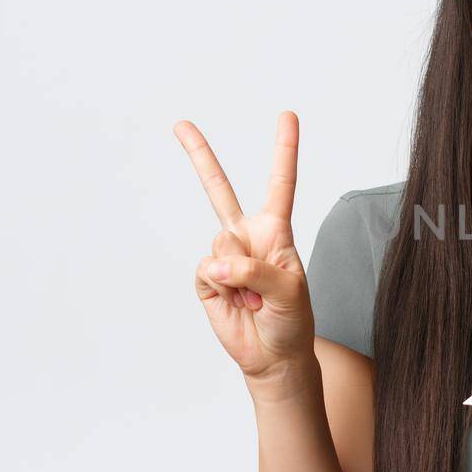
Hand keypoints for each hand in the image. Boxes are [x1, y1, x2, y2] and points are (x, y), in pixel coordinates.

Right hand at [174, 111, 313, 383]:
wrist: (273, 356)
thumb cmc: (291, 319)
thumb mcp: (289, 291)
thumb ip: (256, 269)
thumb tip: (219, 260)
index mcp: (276, 231)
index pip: (281, 184)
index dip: (284, 149)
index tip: (288, 115)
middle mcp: (247, 236)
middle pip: (219, 190)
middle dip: (199, 156)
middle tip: (180, 123)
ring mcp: (224, 256)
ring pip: (220, 246)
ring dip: (240, 276)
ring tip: (254, 298)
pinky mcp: (206, 279)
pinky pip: (207, 271)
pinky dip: (223, 288)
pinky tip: (237, 302)